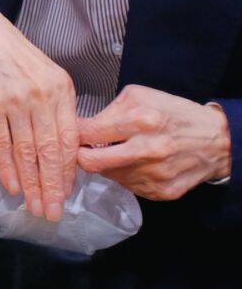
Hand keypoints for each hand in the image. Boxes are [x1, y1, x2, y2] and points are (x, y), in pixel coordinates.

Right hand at [0, 0, 78, 220]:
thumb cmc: (12, 55)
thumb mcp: (45, 75)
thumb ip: (55, 106)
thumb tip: (60, 146)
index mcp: (61, 89)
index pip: (69, 139)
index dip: (68, 171)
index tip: (67, 193)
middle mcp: (42, 95)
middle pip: (50, 150)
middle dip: (52, 185)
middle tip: (53, 211)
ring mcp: (16, 99)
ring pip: (27, 150)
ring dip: (30, 182)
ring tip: (34, 204)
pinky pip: (0, 141)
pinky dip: (7, 166)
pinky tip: (11, 184)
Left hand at [76, 85, 230, 200]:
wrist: (217, 141)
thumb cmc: (175, 114)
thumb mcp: (140, 96)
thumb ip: (108, 110)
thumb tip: (82, 126)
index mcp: (141, 121)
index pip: (87, 134)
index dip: (73, 133)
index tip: (70, 132)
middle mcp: (147, 150)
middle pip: (90, 163)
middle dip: (80, 155)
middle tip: (82, 148)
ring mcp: (154, 175)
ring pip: (107, 175)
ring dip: (105, 165)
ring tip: (117, 151)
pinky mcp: (161, 192)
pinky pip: (127, 186)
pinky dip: (125, 175)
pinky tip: (135, 163)